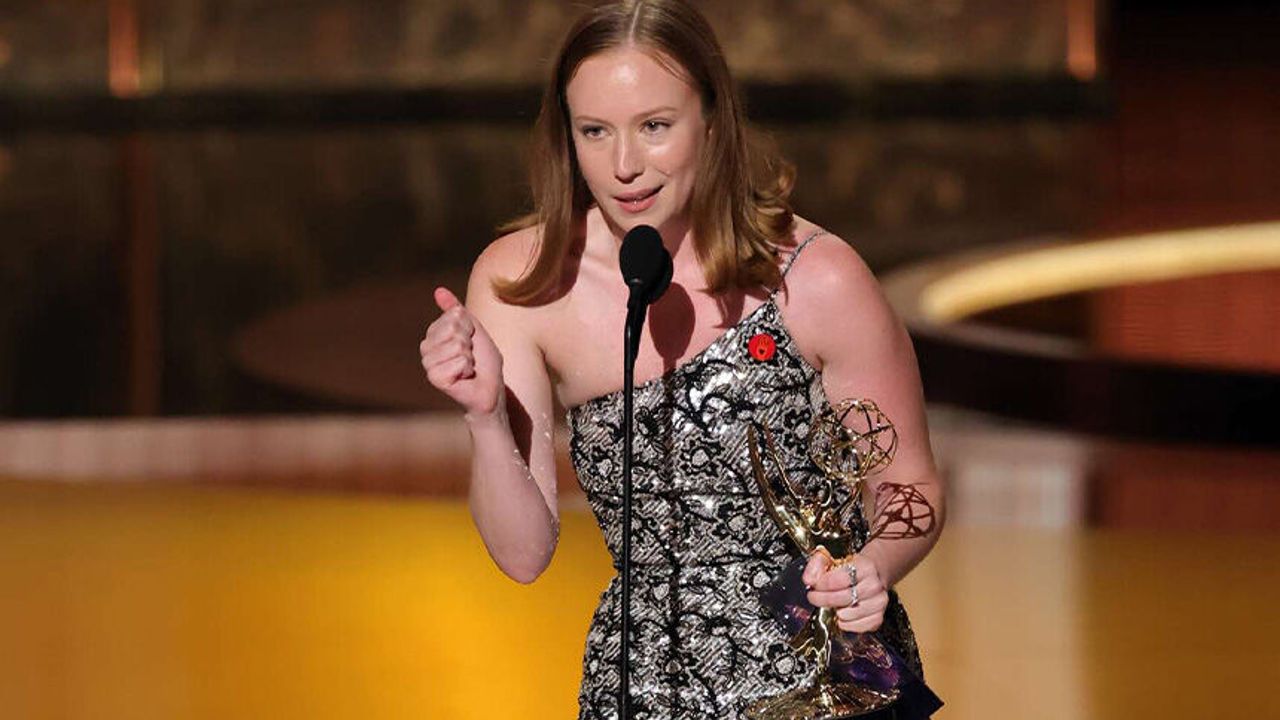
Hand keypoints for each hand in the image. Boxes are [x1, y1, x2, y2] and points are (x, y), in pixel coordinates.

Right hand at [420, 287, 504, 418]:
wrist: (489, 390)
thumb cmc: (483, 362)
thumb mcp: (474, 330)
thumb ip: (457, 310)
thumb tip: (438, 290)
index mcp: (434, 333)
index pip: (452, 315)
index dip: (469, 327)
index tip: (471, 342)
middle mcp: (426, 348)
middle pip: (452, 328)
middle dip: (469, 342)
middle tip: (470, 356)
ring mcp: (429, 364)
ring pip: (456, 345)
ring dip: (469, 357)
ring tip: (468, 367)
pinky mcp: (435, 378)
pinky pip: (458, 362)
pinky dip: (468, 369)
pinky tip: (464, 377)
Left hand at [802, 546, 888, 633]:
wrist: (871, 575)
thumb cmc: (850, 569)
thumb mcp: (833, 559)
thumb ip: (817, 565)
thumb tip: (809, 579)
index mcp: (865, 567)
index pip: (841, 579)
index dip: (823, 584)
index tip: (814, 586)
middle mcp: (875, 585)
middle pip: (845, 598)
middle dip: (824, 599)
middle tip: (814, 598)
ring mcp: (879, 602)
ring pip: (850, 614)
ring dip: (835, 612)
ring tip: (831, 605)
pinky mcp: (878, 617)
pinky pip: (858, 626)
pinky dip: (845, 624)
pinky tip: (841, 615)